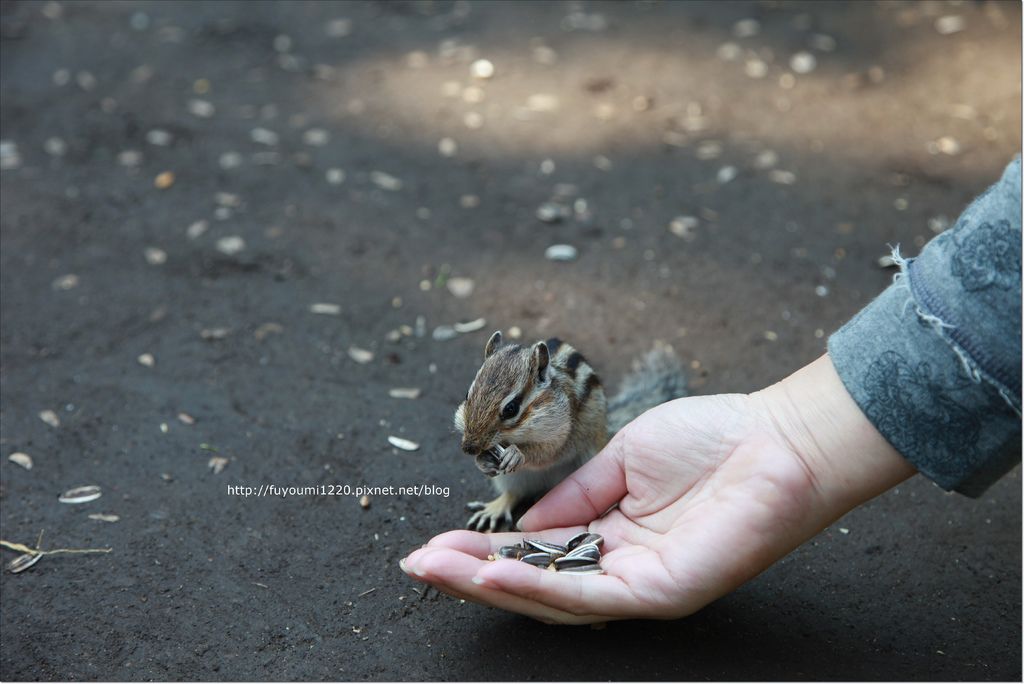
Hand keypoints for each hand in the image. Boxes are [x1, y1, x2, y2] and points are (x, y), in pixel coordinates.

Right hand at [400, 355, 914, 623]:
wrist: (776, 437)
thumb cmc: (709, 440)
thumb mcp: (621, 460)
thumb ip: (573, 495)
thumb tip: (522, 519)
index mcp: (610, 536)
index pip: (535, 551)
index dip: (483, 549)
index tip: (436, 542)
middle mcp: (620, 569)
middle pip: (534, 582)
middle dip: (471, 576)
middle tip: (418, 565)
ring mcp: (641, 587)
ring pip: (552, 598)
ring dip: (490, 585)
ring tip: (438, 571)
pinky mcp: (664, 593)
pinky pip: (590, 595)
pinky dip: (539, 585)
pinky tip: (494, 572)